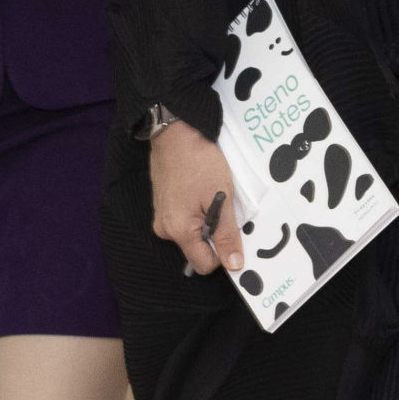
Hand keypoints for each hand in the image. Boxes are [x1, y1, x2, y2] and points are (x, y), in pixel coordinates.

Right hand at [148, 119, 242, 275]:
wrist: (177, 134)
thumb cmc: (200, 163)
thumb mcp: (222, 198)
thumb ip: (227, 234)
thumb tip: (234, 265)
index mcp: (178, 231)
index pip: (204, 264)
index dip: (223, 255)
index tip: (236, 235)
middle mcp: (165, 229)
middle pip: (198, 250)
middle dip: (216, 236)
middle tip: (227, 210)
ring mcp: (162, 217)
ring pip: (193, 234)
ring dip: (208, 223)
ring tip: (215, 198)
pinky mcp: (164, 206)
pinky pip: (186, 221)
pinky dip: (199, 213)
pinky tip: (205, 194)